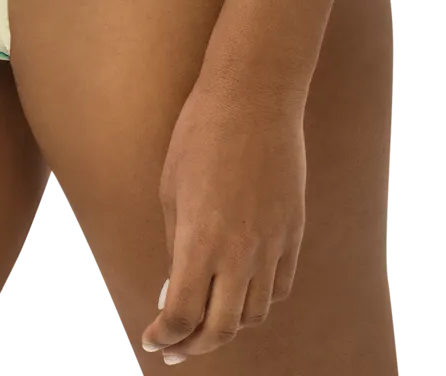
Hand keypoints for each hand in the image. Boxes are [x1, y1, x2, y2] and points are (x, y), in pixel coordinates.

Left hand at [140, 77, 306, 361]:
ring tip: (207, 318)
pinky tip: (241, 291)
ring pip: (254, 313)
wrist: (254, 96)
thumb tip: (175, 290)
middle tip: (174, 347)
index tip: (151, 340)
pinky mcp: (294, 231)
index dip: (164, 336)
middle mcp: (240, 251)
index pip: (182, 316)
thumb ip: (176, 247)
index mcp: (200, 241)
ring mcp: (273, 243)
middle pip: (221, 328)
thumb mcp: (171, 190)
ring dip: (228, 324)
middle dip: (193, 346)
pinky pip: (279, 286)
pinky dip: (259, 300)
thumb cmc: (200, 135)